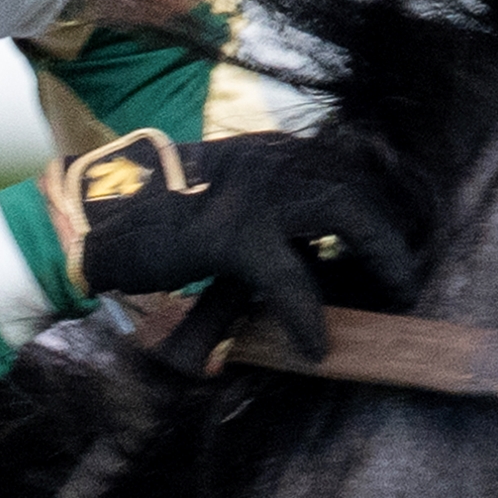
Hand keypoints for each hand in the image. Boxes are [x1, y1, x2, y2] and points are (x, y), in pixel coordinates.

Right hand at [43, 129, 420, 358]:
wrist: (93, 217)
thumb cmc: (159, 218)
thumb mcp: (226, 199)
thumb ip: (273, 214)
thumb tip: (323, 258)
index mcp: (272, 151)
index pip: (347, 166)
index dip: (382, 203)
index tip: (401, 238)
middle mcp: (272, 161)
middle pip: (360, 184)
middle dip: (392, 231)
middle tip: (404, 276)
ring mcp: (253, 193)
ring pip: (345, 212)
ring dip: (380, 256)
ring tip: (392, 295)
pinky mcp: (229, 234)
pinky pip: (289, 276)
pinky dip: (308, 314)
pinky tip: (315, 345)